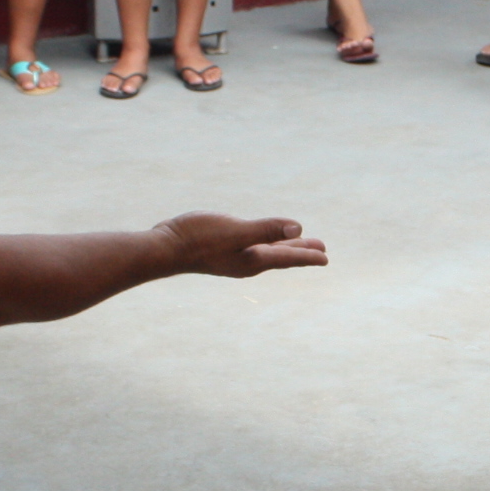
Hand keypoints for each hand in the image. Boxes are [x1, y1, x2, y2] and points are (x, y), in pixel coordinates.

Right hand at [160, 212, 327, 277]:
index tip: (326, 257)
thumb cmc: (198, 239)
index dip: (308, 255)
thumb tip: (297, 228)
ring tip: (297, 242)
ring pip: (267, 251)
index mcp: (253, 260)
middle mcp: (246, 262)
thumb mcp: (235, 231)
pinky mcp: (221, 249)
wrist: (164, 248)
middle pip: (280, 256)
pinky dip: (264, 242)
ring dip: (284, 246)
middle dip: (301, 251)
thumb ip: (265, 230)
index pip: (287, 257)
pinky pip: (252, 246)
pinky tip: (259, 239)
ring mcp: (233, 257)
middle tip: (321, 249)